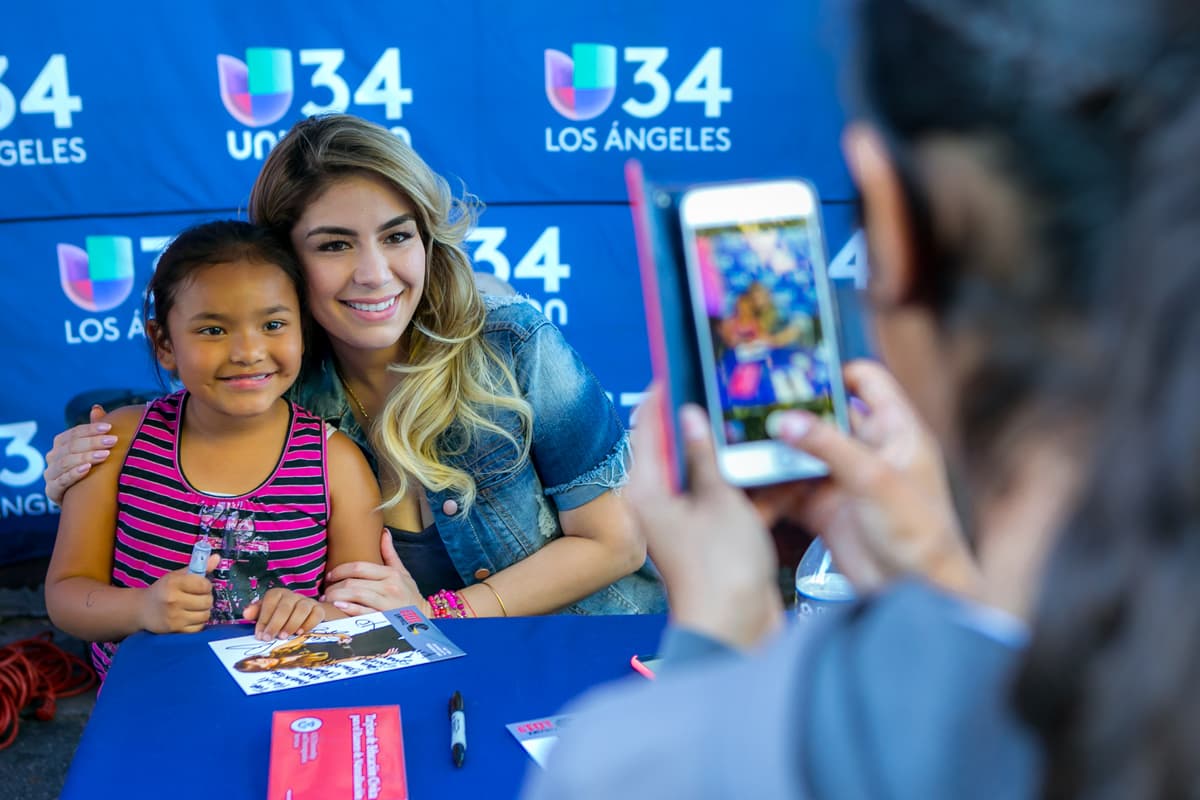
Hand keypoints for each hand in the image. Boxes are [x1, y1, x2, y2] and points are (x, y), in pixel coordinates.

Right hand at [43, 405, 117, 504]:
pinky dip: (74, 474)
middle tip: (113, 441)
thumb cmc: (94, 472)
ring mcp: (50, 475)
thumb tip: (96, 408)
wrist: (88, 503)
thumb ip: (94, 431)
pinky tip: (87, 469)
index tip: (110, 428)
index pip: (74, 433)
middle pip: (71, 446)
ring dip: (86, 457)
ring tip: (105, 455)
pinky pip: (60, 482)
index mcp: (61, 445)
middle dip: (93, 442)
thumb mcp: (96, 451)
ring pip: (65, 462)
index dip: (91, 429)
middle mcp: (52, 458)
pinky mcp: (51, 492)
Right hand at [138, 554, 218, 633]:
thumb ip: (199, 567)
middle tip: (198, 597)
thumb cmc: (163, 590)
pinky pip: (199, 627)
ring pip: (205, 615)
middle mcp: (173, 600)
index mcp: (173, 583)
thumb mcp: (177, 576)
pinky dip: (198, 622)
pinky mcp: (175, 630)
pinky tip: (190, 617)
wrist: (142, 610)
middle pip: (207, 601)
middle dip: (206, 598)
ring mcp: (174, 617)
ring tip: (195, 607)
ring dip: (203, 611)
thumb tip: (217, 557)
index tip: (200, 586)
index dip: (206, 585)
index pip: (204, 584)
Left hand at [243, 588, 325, 640]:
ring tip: (284, 636)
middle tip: (269, 638)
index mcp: (278, 594)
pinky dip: (309, 624)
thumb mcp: (268, 613)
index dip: (264, 619)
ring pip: (301, 609)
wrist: (308, 614)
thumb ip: (257, 613)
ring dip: (291, 623)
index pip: (270, 602)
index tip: (260, 635)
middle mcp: (292, 595)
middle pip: (285, 606)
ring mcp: (307, 601)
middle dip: (275, 623)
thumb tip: (245, 614)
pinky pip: (316, 614)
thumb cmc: (283, 615)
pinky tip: (300, 633)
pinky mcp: (319, 609)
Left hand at [322, 529, 425, 614]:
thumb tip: (384, 532)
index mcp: (391, 574)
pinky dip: (349, 609)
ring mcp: (387, 604)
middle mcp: (389, 587)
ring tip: (327, 600)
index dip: (341, 570)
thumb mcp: (402, 572)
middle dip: (334, 586)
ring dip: (337, 597)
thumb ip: (390, 553)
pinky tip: (338, 607)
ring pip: (356, 596)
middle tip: (325, 591)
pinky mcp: (385, 619)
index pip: (360, 567)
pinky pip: (363, 613)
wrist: (424, 617)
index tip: (330, 575)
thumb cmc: (410, 594)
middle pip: (354, 582)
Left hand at [626, 386, 783, 649]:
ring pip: (712, 473)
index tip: (675, 365)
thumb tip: (692, 416)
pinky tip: (784, 467)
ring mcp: (692, 520)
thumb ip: (706, 456)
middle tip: (723, 385)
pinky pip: (734, 500)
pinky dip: (755, 487)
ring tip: (758, 418)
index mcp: (649, 489)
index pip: (648, 428)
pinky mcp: (718, 537)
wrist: (737, 630)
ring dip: (734, 454)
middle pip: (680, 448)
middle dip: (703, 420)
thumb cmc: (719, 568)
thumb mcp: (719, 500)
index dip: (661, 396)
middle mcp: (664, 502)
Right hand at [752, 360, 978, 596]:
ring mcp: (846, 481)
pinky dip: (772, 483)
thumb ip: (827, 446)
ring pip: (804, 452)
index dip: (835, 372)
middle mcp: (870, 451)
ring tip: (743, 437)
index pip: (868, 382)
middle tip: (756, 402)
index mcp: (896, 431)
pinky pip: (792, 487)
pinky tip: (749, 477)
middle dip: (795, 411)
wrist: (915, 593)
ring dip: (779, 448)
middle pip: (826, 416)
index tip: (797, 372)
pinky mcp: (826, 509)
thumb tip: (787, 420)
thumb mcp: (874, 478)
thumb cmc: (919, 534)